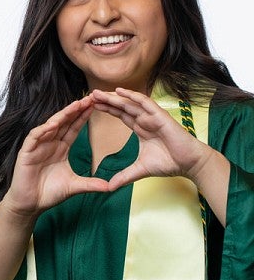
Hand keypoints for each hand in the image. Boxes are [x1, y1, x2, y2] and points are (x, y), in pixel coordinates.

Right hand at [3, 95, 108, 218]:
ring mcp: (38, 146)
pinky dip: (43, 130)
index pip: (73, 128)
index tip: (95, 106)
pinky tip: (53, 124)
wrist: (30, 205)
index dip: (83, 117)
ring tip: (75, 106)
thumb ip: (91, 184)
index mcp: (61, 148)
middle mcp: (49, 143)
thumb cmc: (49, 193)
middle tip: (89, 98)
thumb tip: (110, 187)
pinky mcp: (27, 152)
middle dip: (76, 110)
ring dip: (62, 115)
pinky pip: (35, 137)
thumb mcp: (74, 186)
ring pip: (50, 125)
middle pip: (64, 122)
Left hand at [91, 87, 217, 189]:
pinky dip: (132, 96)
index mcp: (140, 128)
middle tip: (90, 95)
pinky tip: (119, 91)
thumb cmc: (169, 163)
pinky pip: (144, 102)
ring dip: (113, 97)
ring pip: (129, 103)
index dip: (107, 110)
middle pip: (121, 107)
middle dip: (106, 101)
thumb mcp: (140, 170)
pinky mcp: (160, 115)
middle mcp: (145, 119)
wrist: (189, 163)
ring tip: (98, 93)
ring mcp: (152, 116)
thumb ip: (124, 176)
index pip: (120, 115)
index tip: (92, 106)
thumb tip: (109, 188)